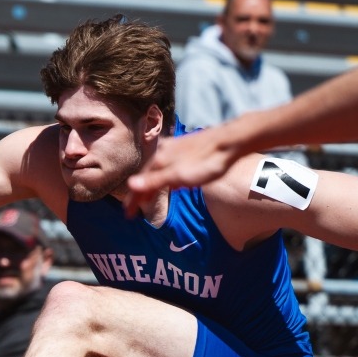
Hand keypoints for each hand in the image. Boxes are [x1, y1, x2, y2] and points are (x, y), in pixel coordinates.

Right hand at [126, 131, 246, 213]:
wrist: (229, 141)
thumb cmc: (205, 161)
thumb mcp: (179, 175)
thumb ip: (155, 181)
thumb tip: (130, 184)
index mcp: (159, 160)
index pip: (139, 183)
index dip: (133, 199)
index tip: (128, 214)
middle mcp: (163, 153)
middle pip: (147, 175)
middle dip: (140, 192)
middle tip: (135, 209)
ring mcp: (174, 149)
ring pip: (157, 170)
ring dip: (152, 185)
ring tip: (149, 197)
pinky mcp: (185, 148)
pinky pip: (168, 165)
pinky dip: (164, 176)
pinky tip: (171, 182)